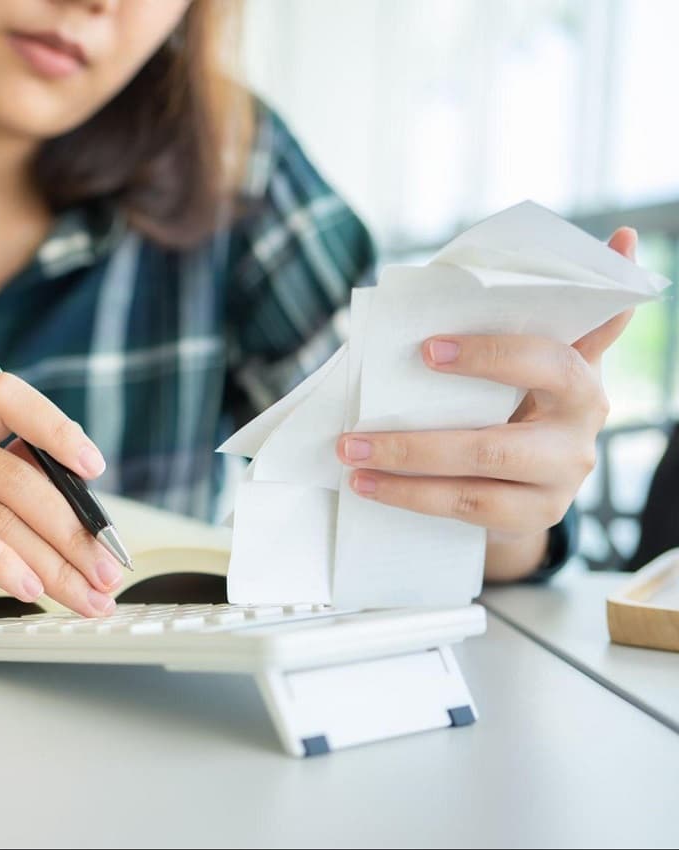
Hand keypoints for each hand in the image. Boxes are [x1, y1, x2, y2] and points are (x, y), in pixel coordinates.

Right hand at [0, 373, 121, 615]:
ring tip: (82, 595)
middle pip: (18, 476)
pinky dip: (2, 564)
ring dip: (52, 561)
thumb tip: (88, 518)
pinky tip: (28, 588)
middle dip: (75, 531)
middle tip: (107, 570)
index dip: (55, 425)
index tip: (94, 468)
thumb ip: (8, 491)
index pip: (5, 395)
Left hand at [335, 227, 638, 580]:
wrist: (536, 473)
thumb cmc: (519, 397)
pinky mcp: (537, 514)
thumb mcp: (531, 356)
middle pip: (496, 439)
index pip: (548, 357)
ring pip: (475, 477)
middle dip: (418, 438)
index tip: (427, 347)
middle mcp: (582, 427)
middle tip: (354, 428)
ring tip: (350, 454)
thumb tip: (619, 238)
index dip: (491, 353)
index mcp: (579, 376)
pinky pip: (466, 508)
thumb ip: (537, 310)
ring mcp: (563, 477)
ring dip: (404, 467)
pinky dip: (411, 497)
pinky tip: (368, 485)